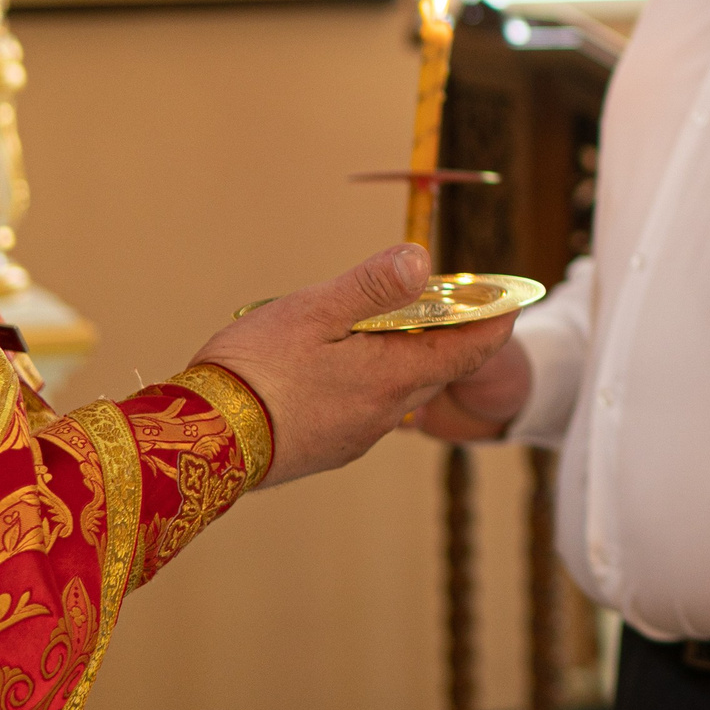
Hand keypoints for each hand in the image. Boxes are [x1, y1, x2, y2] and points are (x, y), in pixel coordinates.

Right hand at [189, 244, 516, 488]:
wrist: (198, 444)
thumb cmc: (256, 370)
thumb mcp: (316, 311)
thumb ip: (374, 286)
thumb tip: (423, 259)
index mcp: (394, 377)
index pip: (469, 351)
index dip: (494, 322)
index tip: (511, 301)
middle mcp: (385, 414)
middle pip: (436, 369)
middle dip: (448, 335)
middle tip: (446, 299)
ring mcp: (356, 437)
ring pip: (399, 390)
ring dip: (405, 358)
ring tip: (388, 324)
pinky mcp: (327, 450)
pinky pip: (367, 409)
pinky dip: (372, 380)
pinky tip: (340, 365)